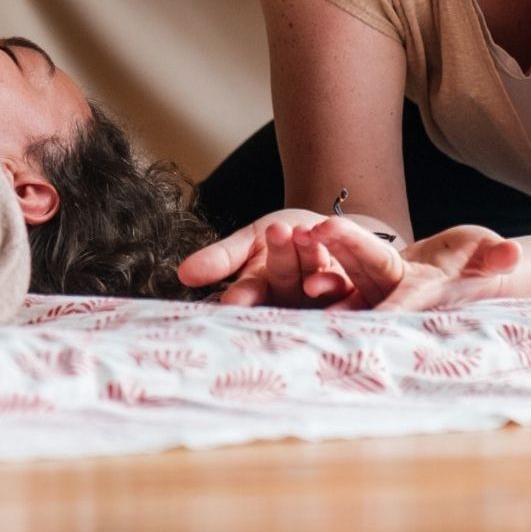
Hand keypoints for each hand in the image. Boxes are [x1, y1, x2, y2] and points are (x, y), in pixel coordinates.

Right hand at [177, 209, 352, 306]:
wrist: (326, 232)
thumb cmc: (283, 239)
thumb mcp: (249, 239)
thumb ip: (221, 257)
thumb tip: (182, 273)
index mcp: (260, 288)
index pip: (247, 293)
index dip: (241, 296)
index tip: (231, 299)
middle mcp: (289, 298)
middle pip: (282, 278)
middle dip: (280, 257)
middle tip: (278, 233)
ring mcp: (320, 297)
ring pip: (313, 276)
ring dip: (309, 255)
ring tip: (304, 231)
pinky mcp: (348, 294)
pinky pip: (343, 285)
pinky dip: (336, 274)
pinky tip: (330, 251)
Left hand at [281, 218, 521, 309]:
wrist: (463, 267)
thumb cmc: (484, 263)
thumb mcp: (491, 256)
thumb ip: (498, 256)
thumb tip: (515, 253)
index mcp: (425, 291)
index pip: (404, 300)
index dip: (388, 308)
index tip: (368, 318)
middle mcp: (393, 292)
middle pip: (363, 281)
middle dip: (339, 277)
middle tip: (309, 273)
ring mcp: (372, 282)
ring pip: (340, 271)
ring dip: (315, 261)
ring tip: (294, 242)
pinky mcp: (357, 270)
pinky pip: (329, 261)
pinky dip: (309, 252)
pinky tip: (281, 238)